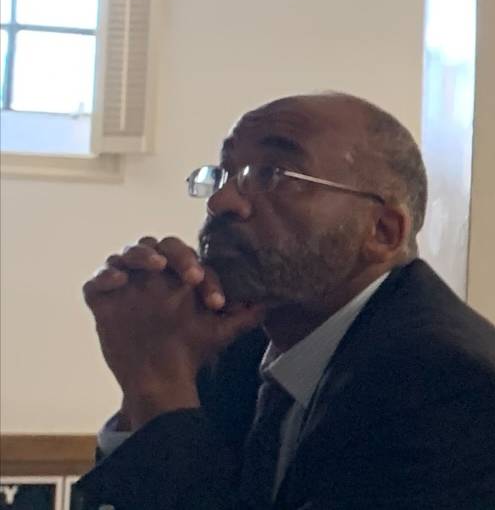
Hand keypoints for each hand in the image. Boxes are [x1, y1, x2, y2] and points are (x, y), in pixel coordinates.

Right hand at [83, 237, 262, 426]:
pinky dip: (104, 275)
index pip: (190, 258)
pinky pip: (95, 282)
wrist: (160, 378)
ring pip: (126, 254)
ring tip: (155, 266)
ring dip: (140, 253)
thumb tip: (270, 302)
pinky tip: (119, 282)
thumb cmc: (192, 350)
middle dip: (175, 253)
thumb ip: (245, 316)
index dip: (204, 272)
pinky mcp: (103, 303)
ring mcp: (127, 288)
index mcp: (180, 276)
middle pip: (158, 245)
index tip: (217, 300)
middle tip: (189, 275)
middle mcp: (153, 277)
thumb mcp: (222, 332)